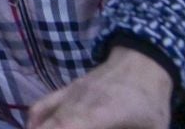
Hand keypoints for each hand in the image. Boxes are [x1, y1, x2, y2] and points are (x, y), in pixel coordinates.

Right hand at [29, 48, 173, 128]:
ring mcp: (68, 96)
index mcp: (98, 115)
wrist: (143, 62)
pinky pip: (40, 106)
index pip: (66, 127)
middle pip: (47, 126)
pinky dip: (34, 122)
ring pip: (40, 117)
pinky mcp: (66, 90)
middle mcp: (76, 105)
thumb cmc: (150, 102)